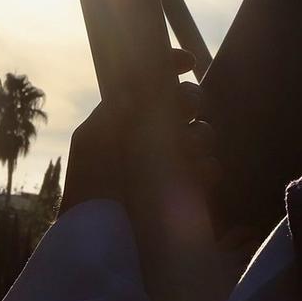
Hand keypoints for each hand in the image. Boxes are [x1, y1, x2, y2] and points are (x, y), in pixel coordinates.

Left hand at [61, 49, 216, 210]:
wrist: (98, 236)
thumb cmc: (90, 186)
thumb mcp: (95, 139)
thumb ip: (119, 107)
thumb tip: (147, 77)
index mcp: (128, 117)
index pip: (156, 81)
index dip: (172, 65)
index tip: (187, 63)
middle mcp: (153, 135)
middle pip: (188, 102)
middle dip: (191, 101)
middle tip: (183, 114)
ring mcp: (173, 162)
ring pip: (203, 133)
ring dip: (200, 137)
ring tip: (187, 154)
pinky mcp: (188, 190)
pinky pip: (211, 169)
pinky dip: (207, 169)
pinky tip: (197, 176)